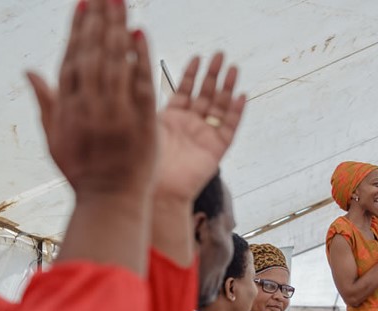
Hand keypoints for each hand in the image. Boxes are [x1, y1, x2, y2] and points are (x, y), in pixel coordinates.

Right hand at [27, 0, 156, 195]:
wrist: (110, 201)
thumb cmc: (82, 172)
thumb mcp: (55, 139)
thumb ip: (45, 102)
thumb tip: (29, 71)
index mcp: (67, 108)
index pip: (72, 59)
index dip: (78, 30)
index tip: (84, 4)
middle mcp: (88, 106)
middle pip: (92, 54)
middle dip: (98, 19)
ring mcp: (114, 113)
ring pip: (114, 63)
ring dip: (117, 29)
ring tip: (121, 1)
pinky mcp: (140, 122)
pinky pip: (138, 84)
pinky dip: (139, 58)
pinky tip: (140, 33)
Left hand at [156, 53, 246, 200]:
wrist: (157, 189)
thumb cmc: (145, 159)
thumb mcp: (143, 121)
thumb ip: (145, 96)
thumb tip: (136, 67)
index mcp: (171, 119)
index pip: (185, 90)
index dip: (191, 74)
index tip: (198, 57)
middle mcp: (190, 126)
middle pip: (205, 95)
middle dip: (213, 74)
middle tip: (220, 54)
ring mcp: (204, 136)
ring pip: (220, 107)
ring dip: (227, 87)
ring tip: (234, 68)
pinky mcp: (217, 149)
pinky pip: (230, 128)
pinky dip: (236, 112)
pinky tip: (241, 96)